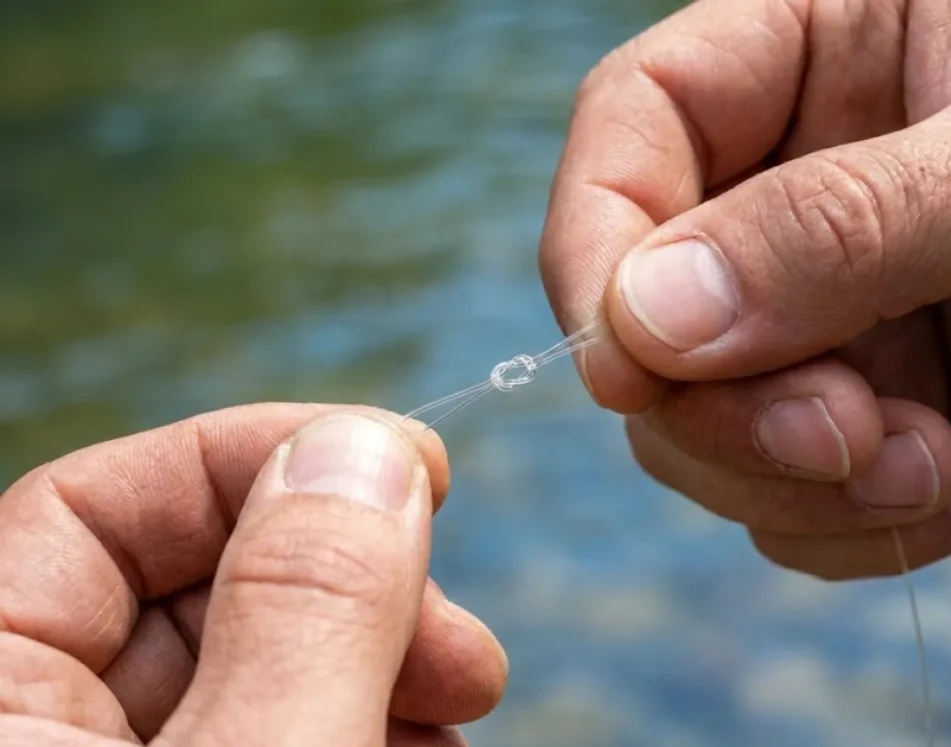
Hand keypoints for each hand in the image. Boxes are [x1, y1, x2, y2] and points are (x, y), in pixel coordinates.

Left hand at [0, 404, 506, 745]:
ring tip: (461, 698)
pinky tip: (427, 742)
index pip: (87, 510)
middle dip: (354, 583)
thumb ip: (306, 610)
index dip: (257, 459)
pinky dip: (364, 719)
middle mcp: (33, 736)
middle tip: (459, 641)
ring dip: (378, 656)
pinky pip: (274, 732)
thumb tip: (362, 447)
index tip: (409, 468)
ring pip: (253, 664)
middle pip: (195, 587)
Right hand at [540, 0, 950, 579]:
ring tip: (949, 474)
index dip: (597, 250)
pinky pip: (787, 499)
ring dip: (803, 483)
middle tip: (845, 447)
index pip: (631, 132)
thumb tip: (646, 322)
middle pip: (649, 312)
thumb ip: (840, 224)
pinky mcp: (864, 413)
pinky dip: (860, 528)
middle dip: (726, 410)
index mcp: (809, 59)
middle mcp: (787, 193)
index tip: (627, 368)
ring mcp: (818, 315)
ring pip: (703, 428)